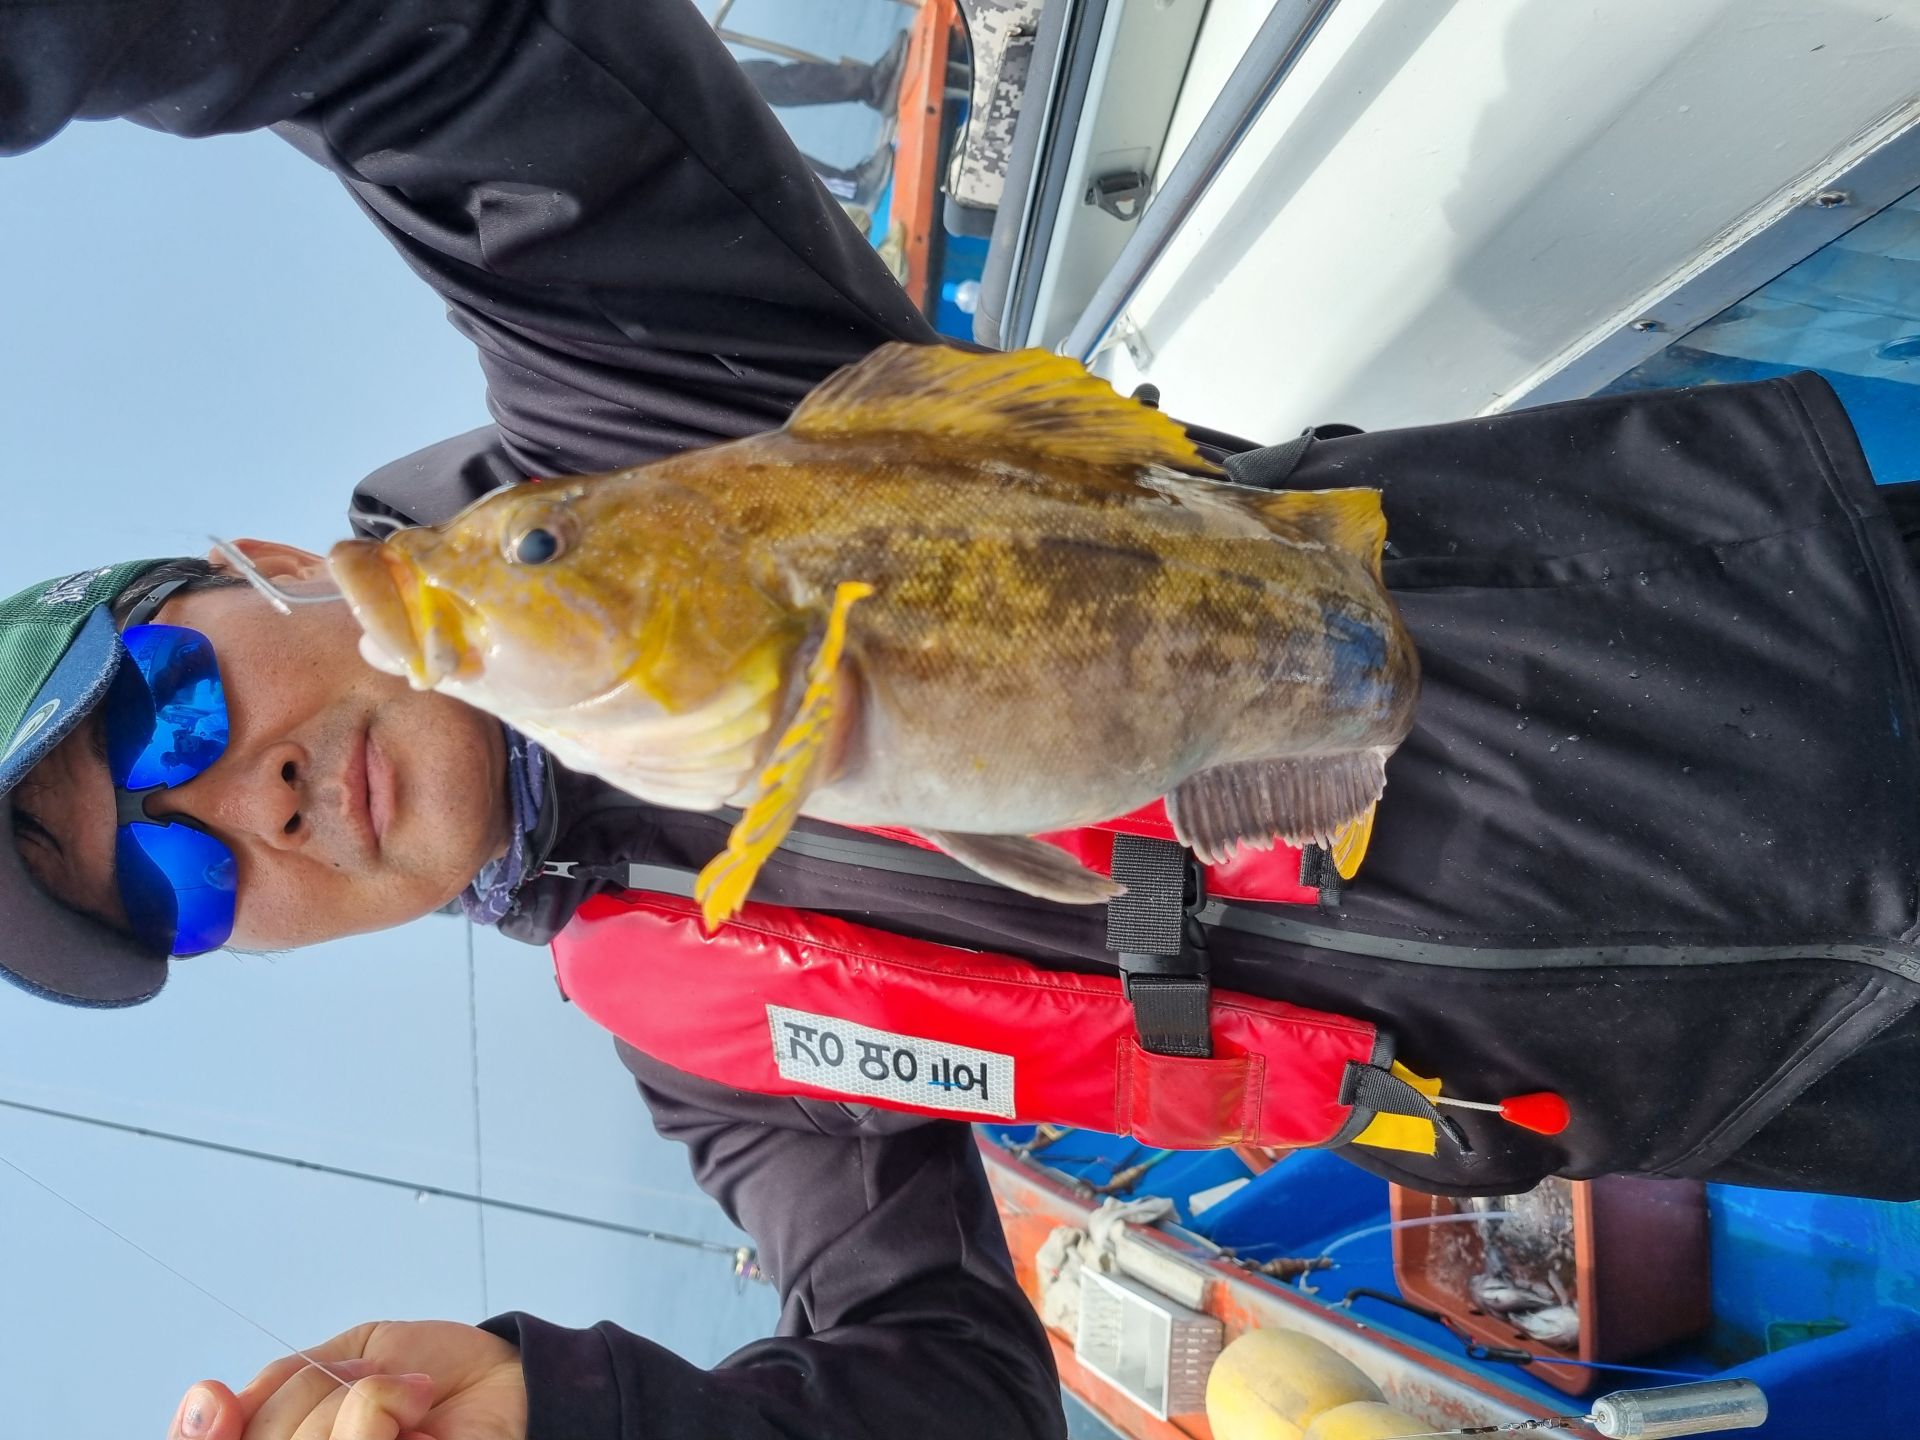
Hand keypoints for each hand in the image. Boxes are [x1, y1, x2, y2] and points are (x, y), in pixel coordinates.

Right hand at [168, 1321, 526, 1439]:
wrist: (514, 1380)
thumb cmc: (433, 1380)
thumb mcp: (342, 1364)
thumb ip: (278, 1387)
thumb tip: (209, 1405)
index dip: (198, 1436)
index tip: (213, 1403)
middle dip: (306, 1393)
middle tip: (366, 1379)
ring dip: (353, 1395)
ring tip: (403, 1394)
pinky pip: (357, 1438)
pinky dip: (383, 1403)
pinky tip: (418, 1413)